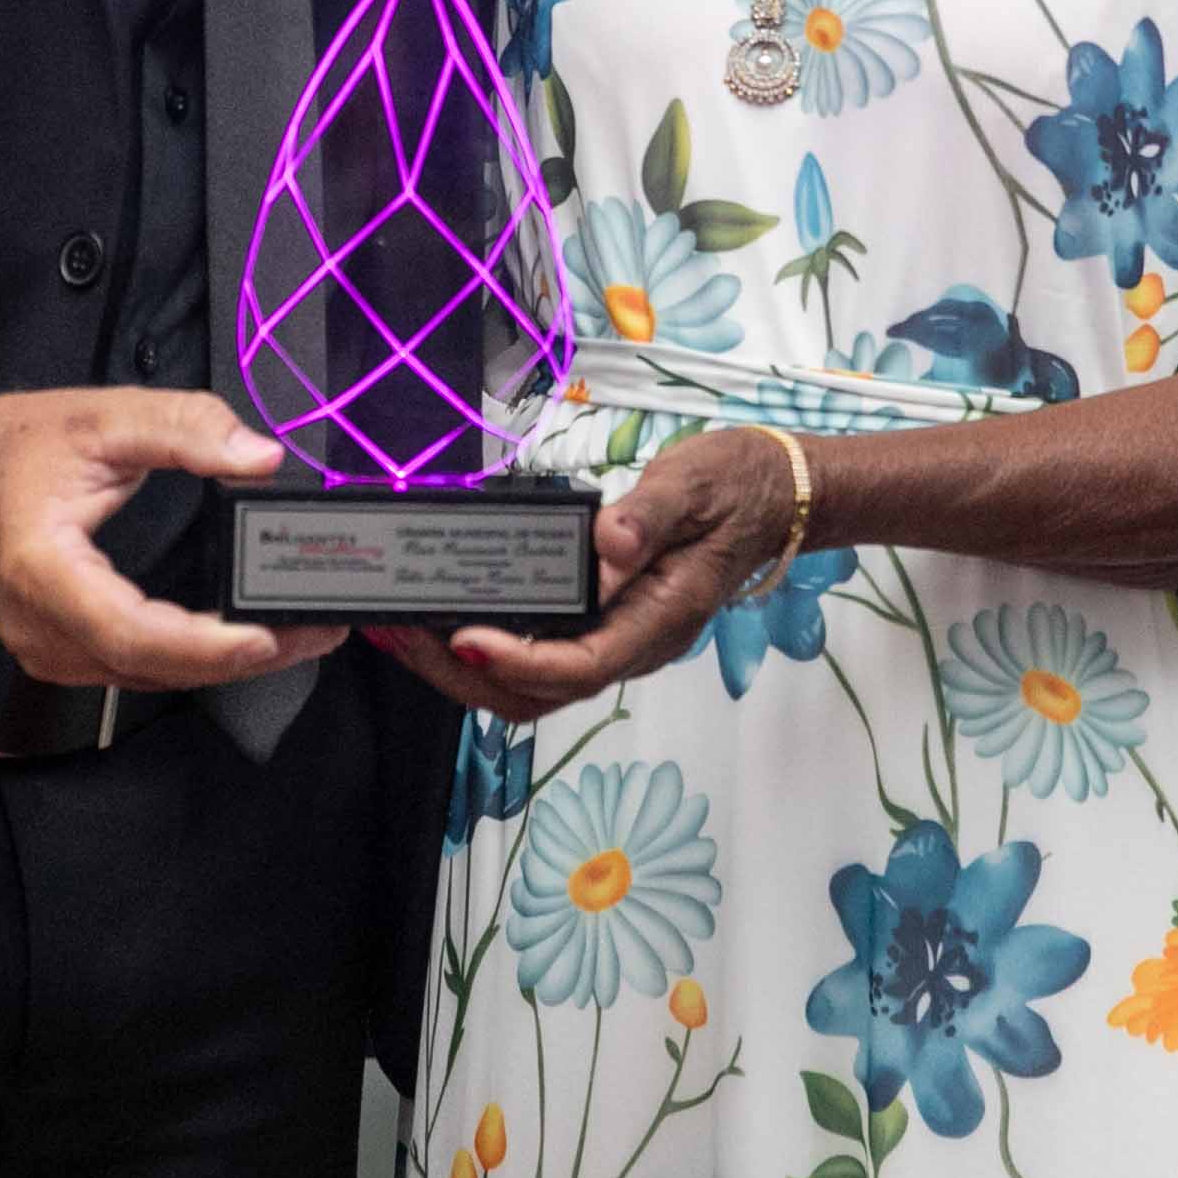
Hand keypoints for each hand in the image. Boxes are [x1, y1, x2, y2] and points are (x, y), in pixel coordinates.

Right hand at [0, 387, 343, 692]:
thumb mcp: (101, 417)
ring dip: (225, 662)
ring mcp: (48, 650)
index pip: (129, 629)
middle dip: (240, 657)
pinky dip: (192, 658)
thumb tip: (260, 456)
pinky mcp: (62, 653)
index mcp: (42, 571)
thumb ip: (184, 427)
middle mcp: (40, 628)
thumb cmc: (15, 449)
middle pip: (151, 665)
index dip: (201, 643)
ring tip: (299, 635)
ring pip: (148, 676)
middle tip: (318, 630)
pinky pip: (135, 668)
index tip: (264, 634)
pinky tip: (241, 640)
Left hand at [422, 427, 796, 718]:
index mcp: (660, 619)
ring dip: (463, 668)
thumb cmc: (738, 486)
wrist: (776, 495)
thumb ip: (650, 516)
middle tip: (402, 633)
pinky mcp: (601, 622)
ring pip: (531, 686)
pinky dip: (484, 645)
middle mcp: (634, 643)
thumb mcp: (696, 483)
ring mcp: (617, 638)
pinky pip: (537, 654)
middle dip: (464, 675)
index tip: (463, 635)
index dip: (517, 660)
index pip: (580, 665)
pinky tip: (443, 613)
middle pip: (539, 694)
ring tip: (404, 628)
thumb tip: (607, 546)